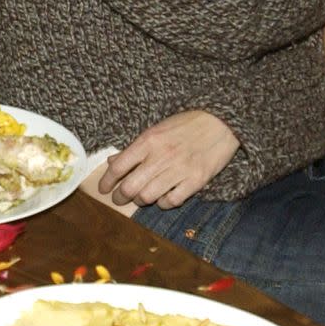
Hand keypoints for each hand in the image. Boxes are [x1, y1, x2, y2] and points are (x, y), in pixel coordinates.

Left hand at [98, 111, 238, 208]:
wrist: (221, 122)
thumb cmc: (187, 124)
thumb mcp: (157, 129)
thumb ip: (136, 147)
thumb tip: (114, 162)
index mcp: (149, 140)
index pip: (119, 166)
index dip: (107, 181)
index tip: (103, 189)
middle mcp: (161, 156)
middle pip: (130, 187)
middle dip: (120, 197)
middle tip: (118, 199)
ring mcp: (178, 170)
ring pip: (148, 197)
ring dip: (140, 201)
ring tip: (140, 198)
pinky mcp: (195, 181)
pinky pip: (171, 201)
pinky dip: (163, 203)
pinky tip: (163, 198)